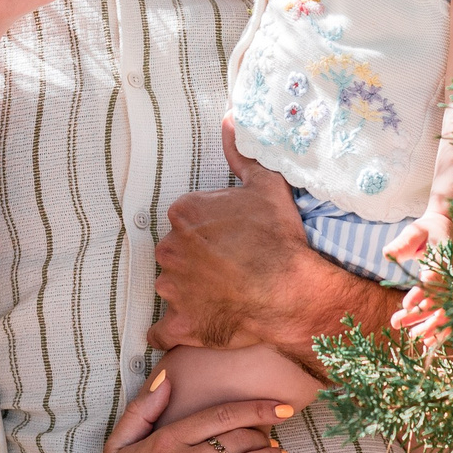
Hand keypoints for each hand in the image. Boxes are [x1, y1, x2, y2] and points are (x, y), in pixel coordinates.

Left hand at [153, 120, 398, 366]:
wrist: (289, 289)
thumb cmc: (278, 237)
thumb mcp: (266, 185)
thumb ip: (242, 154)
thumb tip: (229, 121)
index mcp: (184, 213)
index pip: (187, 219)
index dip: (210, 229)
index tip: (230, 238)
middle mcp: (170, 249)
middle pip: (176, 251)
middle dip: (196, 259)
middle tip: (227, 267)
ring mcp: (172, 288)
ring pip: (171, 286)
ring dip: (188, 291)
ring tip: (221, 296)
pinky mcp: (181, 324)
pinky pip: (162, 331)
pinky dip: (168, 332)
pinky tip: (184, 328)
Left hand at [385, 218, 452, 349]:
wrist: (451, 230)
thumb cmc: (429, 231)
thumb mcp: (416, 231)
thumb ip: (403, 243)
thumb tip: (387, 254)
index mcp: (445, 260)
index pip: (435, 280)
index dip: (422, 293)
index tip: (406, 305)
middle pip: (440, 301)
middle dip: (420, 315)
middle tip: (396, 323)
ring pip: (446, 312)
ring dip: (429, 326)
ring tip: (411, 337)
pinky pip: (450, 316)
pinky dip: (441, 330)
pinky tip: (428, 343)